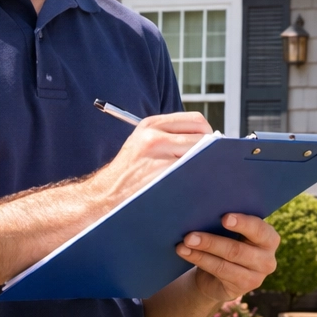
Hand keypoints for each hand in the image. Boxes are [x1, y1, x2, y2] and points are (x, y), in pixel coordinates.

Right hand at [94, 111, 211, 205]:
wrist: (105, 195)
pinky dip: (197, 180)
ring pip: (199, 156)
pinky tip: (193, 186)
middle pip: (202, 138)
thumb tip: (209, 141)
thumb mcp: (143, 143)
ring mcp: (157, 155)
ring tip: (202, 176)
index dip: (208, 134)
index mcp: (152, 124)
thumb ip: (171, 137)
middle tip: (209, 165)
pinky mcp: (161, 174)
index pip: (196, 120)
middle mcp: (154, 136)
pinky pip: (191, 174)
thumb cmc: (128, 173)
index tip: (211, 146)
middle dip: (210, 152)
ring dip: (206, 167)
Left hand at [176, 212, 279, 303]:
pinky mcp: (243, 287)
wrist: (221, 274)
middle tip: (189, 235)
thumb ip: (229, 223)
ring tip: (184, 244)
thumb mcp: (234, 233)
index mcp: (269, 238)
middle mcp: (268, 259)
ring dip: (202, 252)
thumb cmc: (228, 242)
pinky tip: (185, 253)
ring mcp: (257, 277)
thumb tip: (207, 211)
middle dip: (211, 241)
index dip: (243, 223)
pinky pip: (219, 272)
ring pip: (226, 263)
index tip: (224, 218)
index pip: (259, 229)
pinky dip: (200, 261)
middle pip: (238, 249)